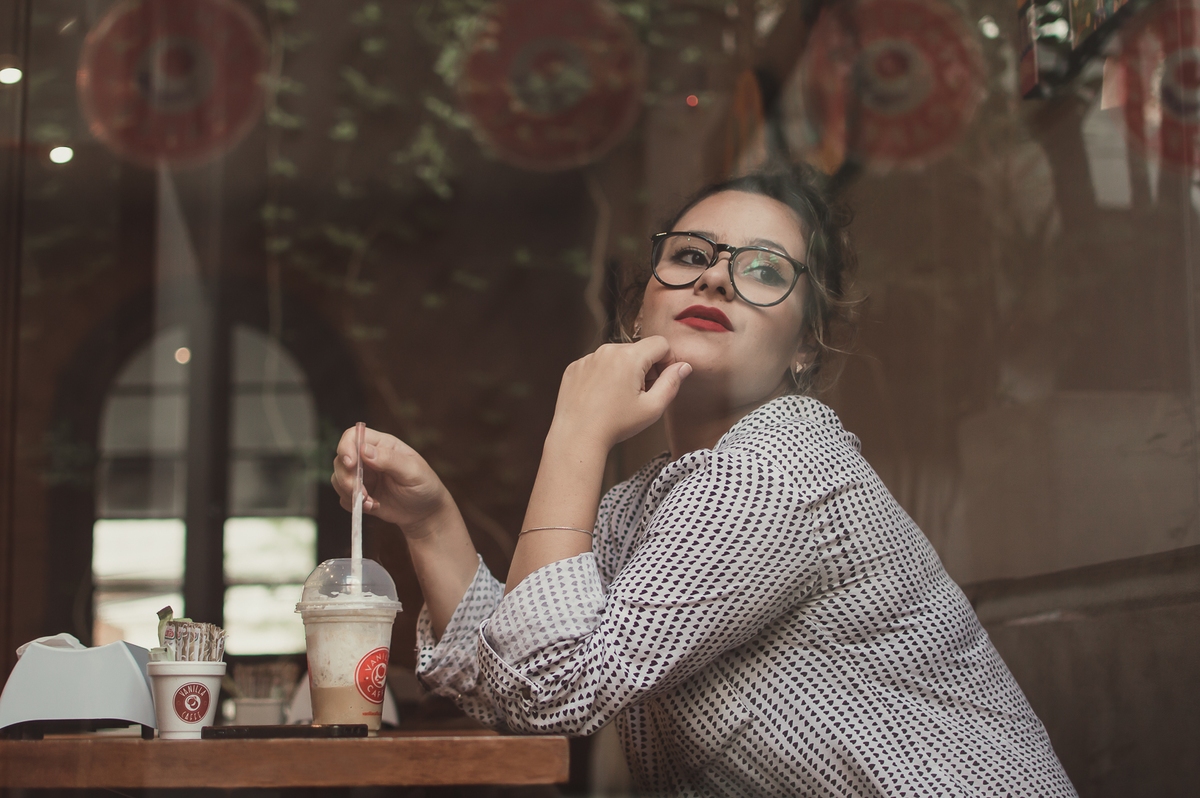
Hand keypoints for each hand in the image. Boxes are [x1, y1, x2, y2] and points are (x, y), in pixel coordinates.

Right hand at [330, 427, 451, 537]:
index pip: (353, 436)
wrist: (425, 512)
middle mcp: (368, 458)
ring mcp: (362, 476)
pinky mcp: (359, 493)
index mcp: (382, 445)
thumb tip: (364, 450)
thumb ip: (389, 459)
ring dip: (350, 493)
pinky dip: (354, 504)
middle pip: (341, 459)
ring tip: (371, 503)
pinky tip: (373, 507)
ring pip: (338, 478)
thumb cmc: (424, 486)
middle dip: (347, 478)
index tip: (350, 464)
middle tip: (363, 494)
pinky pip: (343, 497)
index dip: (346, 447)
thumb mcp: (412, 472)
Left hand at [549, 336, 691, 451]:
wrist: (577, 436)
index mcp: (629, 357)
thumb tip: (683, 366)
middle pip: (638, 350)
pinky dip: (604, 376)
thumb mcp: (652, 408)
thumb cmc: (615, 425)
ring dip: (624, 371)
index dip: (667, 361)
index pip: (660, 344)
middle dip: (645, 368)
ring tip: (619, 399)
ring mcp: (588, 358)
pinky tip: (601, 398)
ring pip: (617, 356)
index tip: (661, 381)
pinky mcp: (575, 367)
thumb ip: (672, 383)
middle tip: (640, 395)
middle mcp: (607, 350)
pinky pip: (597, 364)